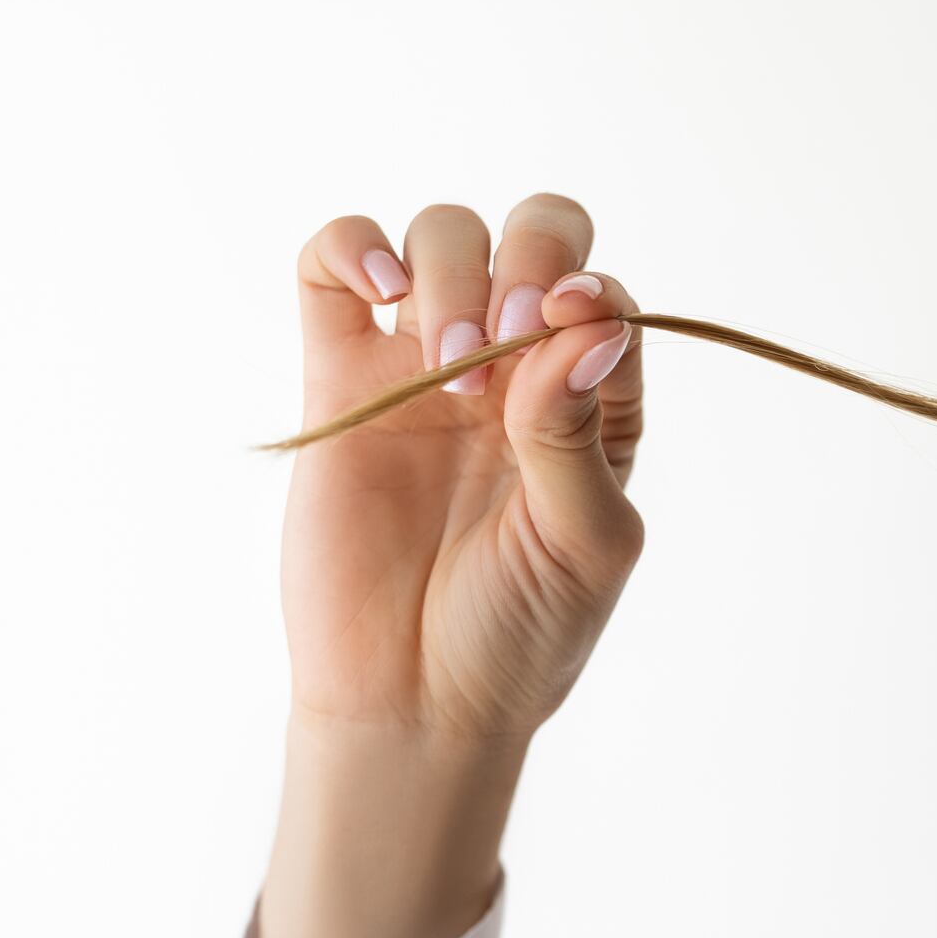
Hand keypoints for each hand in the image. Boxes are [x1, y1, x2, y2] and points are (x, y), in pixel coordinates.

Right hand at [284, 195, 645, 740]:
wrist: (414, 701)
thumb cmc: (520, 630)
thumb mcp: (582, 542)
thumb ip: (578, 433)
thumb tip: (591, 323)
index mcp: (593, 400)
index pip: (604, 298)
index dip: (587, 293)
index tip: (562, 328)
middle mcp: (516, 368)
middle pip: (536, 235)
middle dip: (529, 256)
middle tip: (505, 335)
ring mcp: (426, 365)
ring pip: (442, 236)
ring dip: (450, 270)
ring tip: (448, 370)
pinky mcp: (340, 380)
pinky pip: (332, 270)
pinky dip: (349, 245)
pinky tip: (376, 287)